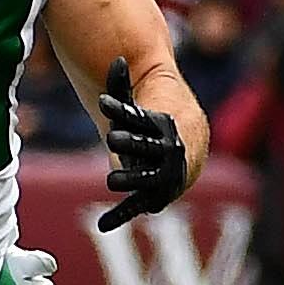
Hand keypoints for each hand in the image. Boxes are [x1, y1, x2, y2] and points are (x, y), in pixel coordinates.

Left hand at [94, 57, 189, 229]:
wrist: (182, 155)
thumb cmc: (149, 127)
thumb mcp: (133, 104)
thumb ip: (122, 85)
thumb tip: (117, 59)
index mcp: (162, 127)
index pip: (141, 118)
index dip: (123, 111)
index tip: (102, 104)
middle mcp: (167, 152)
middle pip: (149, 147)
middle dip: (132, 143)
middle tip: (113, 137)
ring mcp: (161, 176)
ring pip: (147, 178)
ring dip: (132, 178)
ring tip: (112, 179)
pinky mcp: (152, 197)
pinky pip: (136, 206)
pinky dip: (120, 215)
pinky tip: (102, 225)